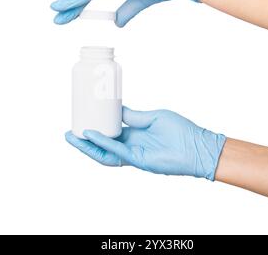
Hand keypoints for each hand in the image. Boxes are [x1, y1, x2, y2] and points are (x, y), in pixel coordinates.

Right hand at [65, 107, 225, 179]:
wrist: (197, 145)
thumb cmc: (181, 130)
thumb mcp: (153, 117)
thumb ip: (134, 115)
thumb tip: (117, 107)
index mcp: (135, 135)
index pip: (110, 133)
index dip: (95, 127)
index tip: (83, 117)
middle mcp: (131, 146)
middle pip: (102, 145)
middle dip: (84, 140)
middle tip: (69, 130)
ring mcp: (133, 155)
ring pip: (104, 153)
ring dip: (87, 146)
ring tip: (72, 136)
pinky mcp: (138, 160)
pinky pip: (116, 152)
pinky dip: (103, 143)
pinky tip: (91, 135)